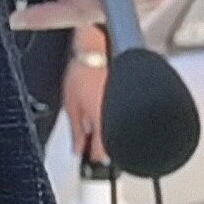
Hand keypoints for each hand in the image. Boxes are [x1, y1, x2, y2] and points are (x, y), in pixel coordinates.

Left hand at [61, 15, 118, 169]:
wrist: (98, 45)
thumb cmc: (83, 70)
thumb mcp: (71, 104)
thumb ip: (76, 130)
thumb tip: (77, 148)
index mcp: (103, 124)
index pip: (103, 153)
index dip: (95, 158)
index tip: (91, 157)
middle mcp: (120, 117)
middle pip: (117, 144)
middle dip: (106, 146)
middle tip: (95, 143)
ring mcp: (128, 106)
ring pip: (125, 128)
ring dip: (115, 130)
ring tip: (101, 122)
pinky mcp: (132, 94)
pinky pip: (127, 111)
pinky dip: (119, 113)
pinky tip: (110, 107)